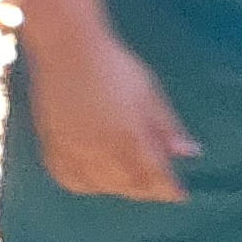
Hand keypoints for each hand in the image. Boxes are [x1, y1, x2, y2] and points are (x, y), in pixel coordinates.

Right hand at [26, 25, 196, 203]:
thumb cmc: (114, 65)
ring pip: (100, 185)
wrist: (67, 47)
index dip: (169, 188)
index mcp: (128, 135)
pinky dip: (85, 184)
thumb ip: (167, 126)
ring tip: (131, 183)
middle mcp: (100, 149)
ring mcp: (73, 148)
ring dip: (120, 189)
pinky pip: (68, 177)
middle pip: (128, 184)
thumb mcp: (149, 92)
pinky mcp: (52, 144)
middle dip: (147, 190)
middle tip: (159, 188)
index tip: (180, 193)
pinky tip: (95, 179)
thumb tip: (189, 153)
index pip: (154, 174)